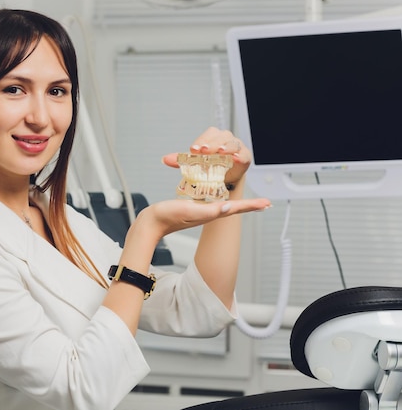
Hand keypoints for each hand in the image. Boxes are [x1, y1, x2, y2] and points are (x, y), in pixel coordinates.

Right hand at [133, 196, 270, 241]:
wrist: (150, 224)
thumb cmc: (167, 217)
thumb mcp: (189, 210)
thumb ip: (209, 211)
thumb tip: (228, 207)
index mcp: (211, 213)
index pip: (236, 208)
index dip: (252, 205)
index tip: (268, 203)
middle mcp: (208, 213)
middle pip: (234, 208)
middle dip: (249, 205)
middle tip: (263, 203)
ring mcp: (200, 211)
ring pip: (223, 205)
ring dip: (236, 202)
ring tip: (247, 200)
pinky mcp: (191, 208)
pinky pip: (210, 201)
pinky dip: (219, 197)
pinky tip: (218, 195)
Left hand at [161, 127, 250, 184]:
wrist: (223, 178)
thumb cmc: (209, 166)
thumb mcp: (194, 163)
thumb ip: (181, 160)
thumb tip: (164, 159)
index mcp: (213, 137)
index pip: (208, 135)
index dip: (201, 141)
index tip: (194, 150)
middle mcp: (225, 139)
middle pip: (221, 137)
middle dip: (212, 144)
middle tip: (205, 151)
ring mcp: (237, 146)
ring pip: (233, 143)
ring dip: (226, 147)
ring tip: (221, 153)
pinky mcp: (245, 156)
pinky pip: (244, 154)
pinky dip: (240, 156)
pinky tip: (235, 159)